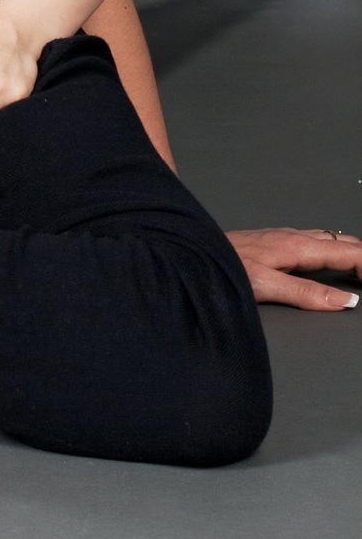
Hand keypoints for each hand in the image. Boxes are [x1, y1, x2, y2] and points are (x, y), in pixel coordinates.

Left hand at [226, 227, 361, 310]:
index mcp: (297, 246)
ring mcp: (285, 237)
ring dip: (350, 252)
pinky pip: (315, 241)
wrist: (192, 252)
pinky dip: (333, 251)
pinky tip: (329, 262)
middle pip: (343, 241)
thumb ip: (306, 294)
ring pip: (329, 239)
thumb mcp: (266, 286)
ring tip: (360, 272)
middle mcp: (294, 237)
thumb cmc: (223, 267)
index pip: (348, 251)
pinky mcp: (276, 241)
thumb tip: (345, 301)